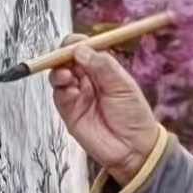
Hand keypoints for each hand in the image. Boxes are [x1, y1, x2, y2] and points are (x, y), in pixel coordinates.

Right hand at [48, 34, 160, 184]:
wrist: (133, 149)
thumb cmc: (134, 116)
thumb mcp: (123, 86)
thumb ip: (103, 66)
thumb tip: (80, 49)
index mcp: (103, 69)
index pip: (85, 49)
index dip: (77, 44)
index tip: (73, 43)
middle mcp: (88, 80)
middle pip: (67, 60)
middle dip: (63, 55)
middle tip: (64, 56)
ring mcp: (78, 95)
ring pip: (59, 75)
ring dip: (59, 71)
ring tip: (66, 75)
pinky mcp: (69, 112)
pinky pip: (59, 95)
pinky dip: (60, 89)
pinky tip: (69, 89)